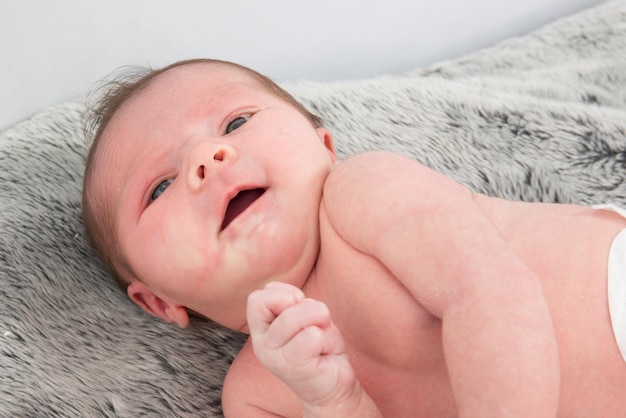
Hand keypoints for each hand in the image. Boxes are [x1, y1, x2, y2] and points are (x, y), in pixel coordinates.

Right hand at [246, 282, 359, 409]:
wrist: (334, 387)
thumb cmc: (321, 348)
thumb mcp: (305, 317)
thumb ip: (294, 305)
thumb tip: (294, 299)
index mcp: (262, 330)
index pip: (256, 298)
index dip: (284, 293)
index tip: (301, 308)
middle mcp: (261, 344)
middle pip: (274, 301)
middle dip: (304, 304)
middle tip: (316, 321)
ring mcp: (273, 356)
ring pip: (293, 316)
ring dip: (319, 320)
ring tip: (322, 336)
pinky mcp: (291, 366)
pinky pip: (312, 336)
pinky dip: (327, 339)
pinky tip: (325, 352)